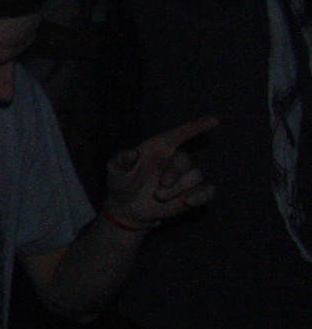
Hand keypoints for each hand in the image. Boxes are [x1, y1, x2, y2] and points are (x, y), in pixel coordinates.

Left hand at [102, 115, 217, 227]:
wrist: (126, 207)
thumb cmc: (121, 181)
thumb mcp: (115, 169)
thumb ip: (122, 160)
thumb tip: (132, 153)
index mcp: (159, 147)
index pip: (181, 133)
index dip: (198, 126)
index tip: (214, 120)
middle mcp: (174, 160)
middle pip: (185, 159)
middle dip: (174, 174)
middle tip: (158, 189)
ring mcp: (184, 177)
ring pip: (195, 177)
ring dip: (177, 190)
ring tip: (158, 196)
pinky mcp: (192, 194)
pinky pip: (207, 191)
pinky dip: (201, 196)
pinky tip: (188, 202)